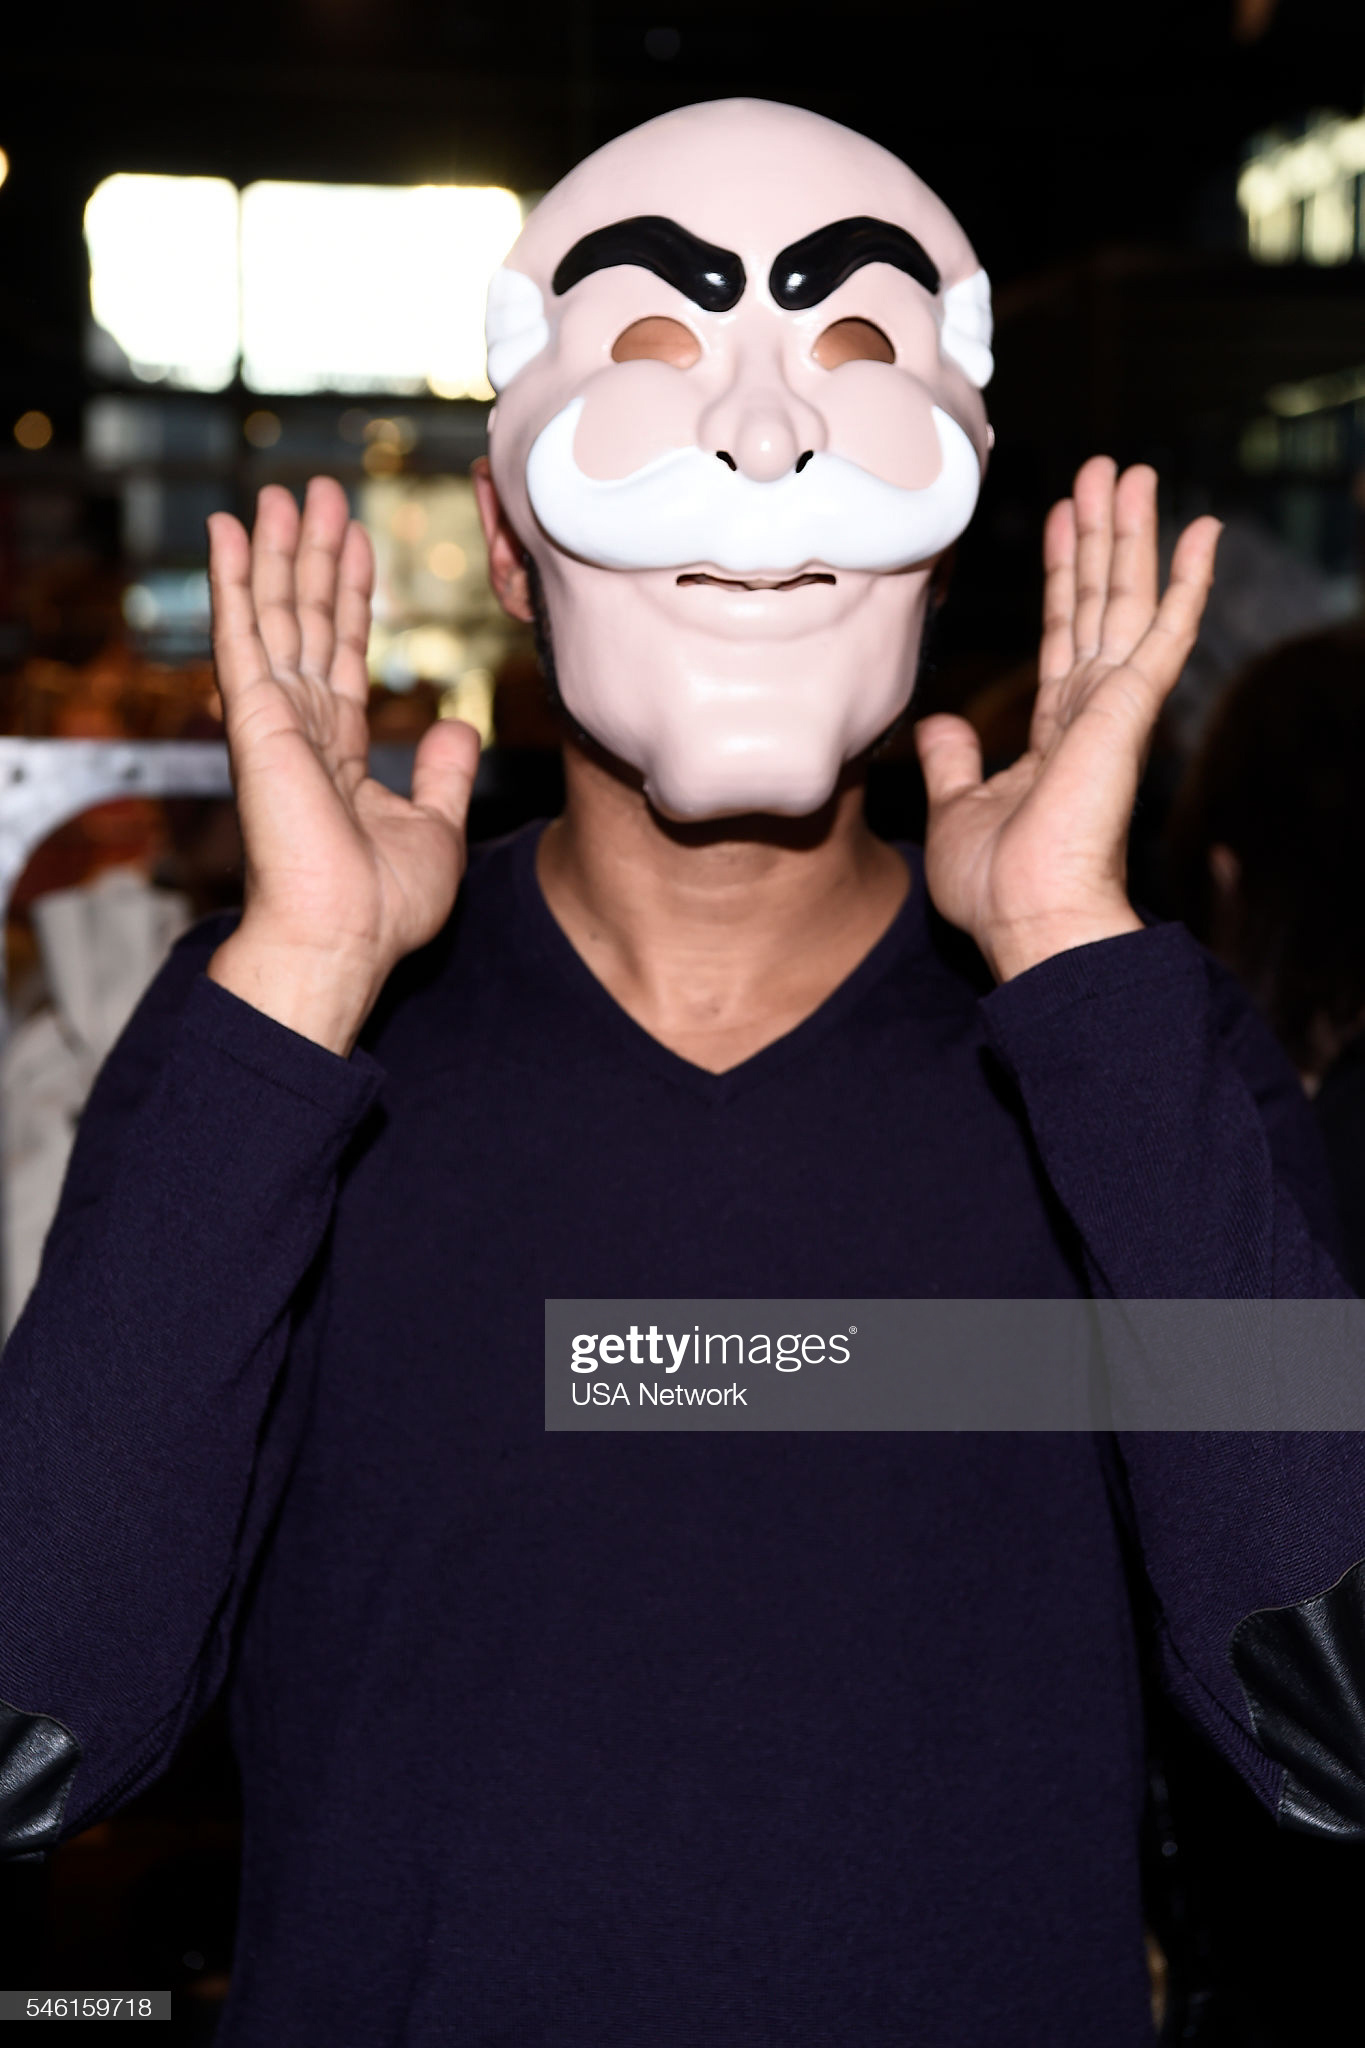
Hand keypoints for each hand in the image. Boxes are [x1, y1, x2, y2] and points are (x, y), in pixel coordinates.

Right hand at [205, 478, 480, 1053]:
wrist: (345, 939)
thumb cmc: (384, 906)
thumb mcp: (436, 827)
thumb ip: (443, 773)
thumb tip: (458, 725)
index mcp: (340, 752)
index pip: (344, 655)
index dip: (350, 596)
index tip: (357, 541)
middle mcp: (301, 730)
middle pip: (308, 622)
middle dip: (314, 556)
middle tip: (319, 492)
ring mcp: (273, 723)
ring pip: (275, 616)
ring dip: (278, 551)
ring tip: (282, 491)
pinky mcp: (253, 722)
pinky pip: (241, 637)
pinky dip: (234, 581)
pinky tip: (231, 530)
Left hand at [914, 457, 1219, 981]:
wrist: (1028, 918)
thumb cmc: (997, 885)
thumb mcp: (956, 809)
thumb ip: (955, 762)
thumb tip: (939, 723)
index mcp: (1056, 734)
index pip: (1061, 635)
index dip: (1061, 576)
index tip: (1059, 519)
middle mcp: (1092, 713)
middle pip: (1098, 604)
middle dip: (1099, 536)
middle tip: (1103, 470)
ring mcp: (1116, 708)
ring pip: (1127, 600)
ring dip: (1131, 534)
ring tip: (1131, 471)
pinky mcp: (1133, 709)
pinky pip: (1167, 632)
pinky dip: (1189, 579)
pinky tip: (1205, 529)